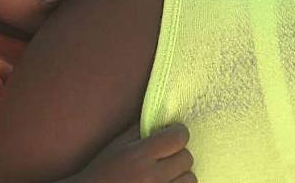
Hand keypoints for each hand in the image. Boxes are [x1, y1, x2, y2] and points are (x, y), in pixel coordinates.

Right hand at [75, 123, 195, 182]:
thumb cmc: (103, 170)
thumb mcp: (116, 146)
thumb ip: (139, 130)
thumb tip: (161, 118)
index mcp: (139, 156)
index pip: (177, 138)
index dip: (178, 131)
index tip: (173, 131)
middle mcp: (152, 176)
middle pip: (187, 158)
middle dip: (178, 152)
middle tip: (166, 153)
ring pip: (191, 179)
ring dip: (181, 174)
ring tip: (167, 172)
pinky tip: (167, 182)